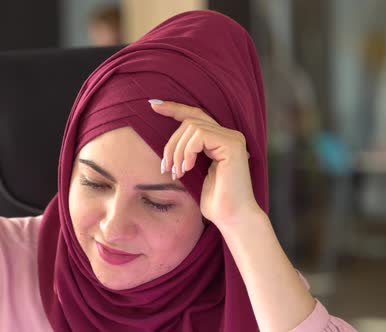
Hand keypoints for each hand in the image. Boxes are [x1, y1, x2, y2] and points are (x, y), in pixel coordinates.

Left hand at [149, 99, 261, 227]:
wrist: (232, 218)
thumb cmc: (214, 201)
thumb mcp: (194, 172)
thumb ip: (187, 153)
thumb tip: (168, 144)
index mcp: (220, 140)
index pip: (195, 116)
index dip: (174, 108)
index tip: (153, 105)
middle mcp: (229, 135)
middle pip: (190, 121)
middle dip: (171, 143)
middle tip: (165, 167)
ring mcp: (232, 138)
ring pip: (192, 127)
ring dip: (177, 151)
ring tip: (177, 172)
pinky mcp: (232, 144)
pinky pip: (200, 136)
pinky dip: (187, 151)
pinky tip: (187, 169)